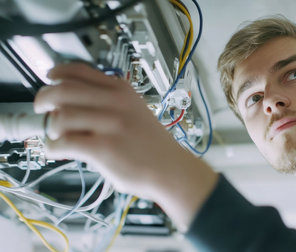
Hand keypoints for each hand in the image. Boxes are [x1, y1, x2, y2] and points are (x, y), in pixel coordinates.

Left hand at [34, 63, 217, 229]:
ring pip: (60, 117)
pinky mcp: (103, 148)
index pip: (79, 71)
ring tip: (58, 136)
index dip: (57, 73)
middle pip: (63, 90)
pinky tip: (58, 150)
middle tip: (41, 109)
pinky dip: (53, 147)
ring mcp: (110, 125)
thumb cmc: (150, 143)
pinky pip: (63, 142)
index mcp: (121, 90)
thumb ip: (108, 101)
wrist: (170, 168)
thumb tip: (67, 102)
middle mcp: (115, 102)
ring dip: (51, 128)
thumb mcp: (134, 110)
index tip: (49, 79)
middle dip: (44, 99)